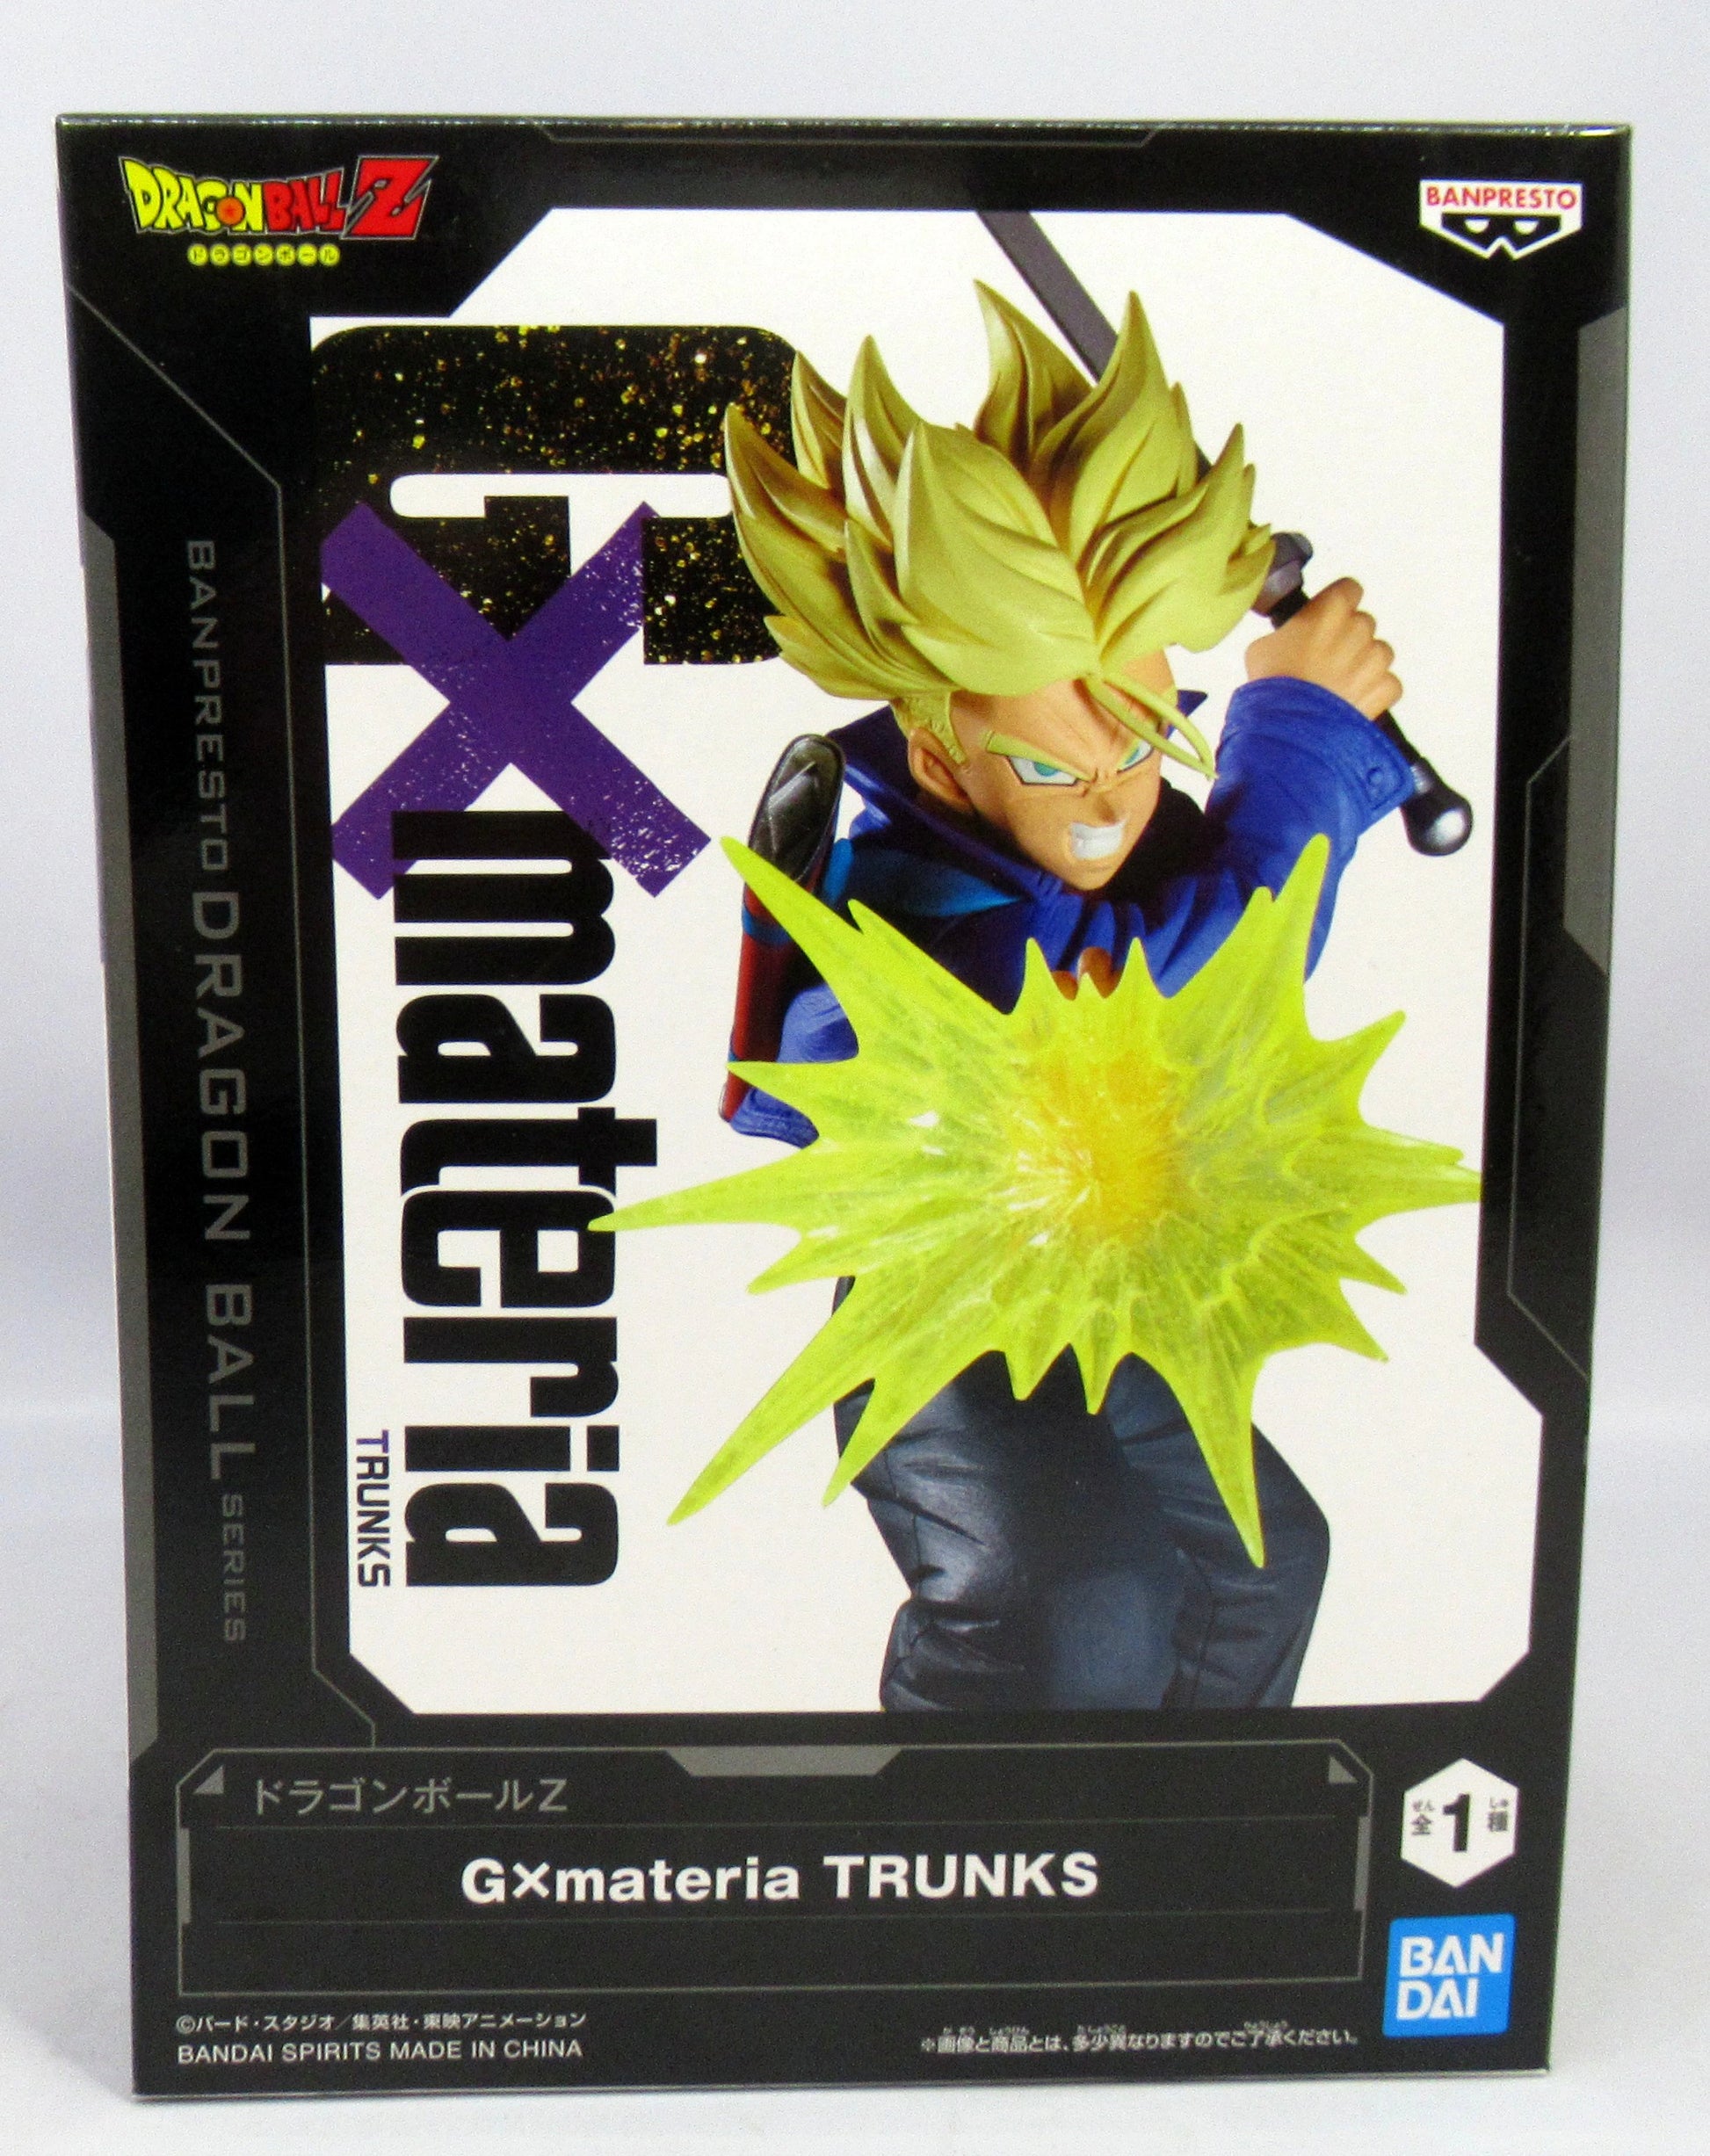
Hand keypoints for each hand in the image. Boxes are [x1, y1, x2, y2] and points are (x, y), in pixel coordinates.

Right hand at [1244, 577, 1401, 718]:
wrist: (1288, 725)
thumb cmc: (1273, 684)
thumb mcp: (1263, 646)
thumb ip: (1289, 633)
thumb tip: (1292, 639)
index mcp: (1331, 608)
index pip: (1349, 589)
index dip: (1337, 606)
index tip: (1327, 620)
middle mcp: (1359, 627)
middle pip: (1363, 624)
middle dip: (1349, 639)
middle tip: (1325, 661)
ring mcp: (1375, 658)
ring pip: (1379, 653)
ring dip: (1364, 665)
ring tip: (1339, 686)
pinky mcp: (1385, 687)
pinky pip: (1388, 683)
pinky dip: (1374, 692)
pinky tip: (1351, 702)